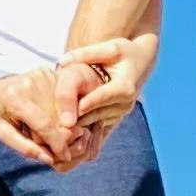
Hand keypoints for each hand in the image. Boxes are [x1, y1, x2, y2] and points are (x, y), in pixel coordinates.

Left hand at [0, 66, 83, 164]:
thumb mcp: (3, 133)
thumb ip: (24, 147)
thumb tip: (49, 158)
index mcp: (16, 99)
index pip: (44, 125)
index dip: (57, 144)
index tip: (64, 156)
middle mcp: (30, 84)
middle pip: (57, 118)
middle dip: (58, 135)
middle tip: (48, 141)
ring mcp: (42, 76)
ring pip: (64, 109)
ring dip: (61, 124)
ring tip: (46, 127)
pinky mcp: (49, 72)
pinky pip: (64, 99)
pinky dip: (62, 112)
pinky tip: (53, 116)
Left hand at [61, 19, 159, 159]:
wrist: (142, 61)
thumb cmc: (124, 52)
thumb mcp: (109, 48)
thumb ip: (86, 54)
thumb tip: (61, 62)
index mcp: (124, 87)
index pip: (99, 98)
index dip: (82, 105)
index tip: (66, 115)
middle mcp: (125, 103)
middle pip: (95, 114)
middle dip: (76, 122)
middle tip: (54, 131)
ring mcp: (121, 112)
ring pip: (95, 123)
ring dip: (78, 131)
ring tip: (56, 138)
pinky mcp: (117, 117)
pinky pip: (100, 130)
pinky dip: (86, 137)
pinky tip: (69, 146)